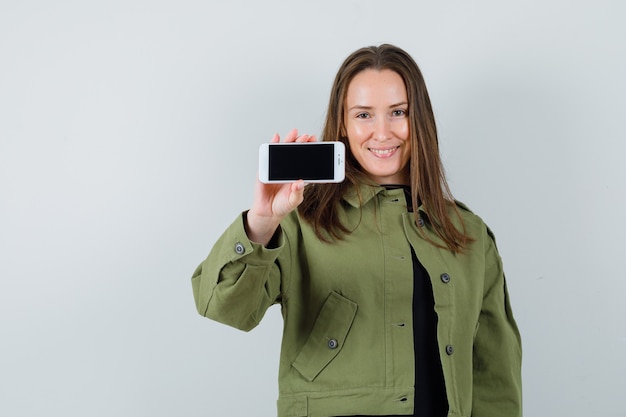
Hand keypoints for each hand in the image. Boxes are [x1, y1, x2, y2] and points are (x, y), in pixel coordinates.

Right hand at [246, 129, 315, 244]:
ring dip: (288, 140)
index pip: (305, 159)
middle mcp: (288, 169)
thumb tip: (300, 182)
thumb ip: (297, 193)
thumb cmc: (282, 205)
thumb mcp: (293, 201)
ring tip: (294, 133)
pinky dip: (272, 144)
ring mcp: (276, 167)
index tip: (315, 141)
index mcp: (297, 175)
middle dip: (301, 142)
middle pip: (295, 152)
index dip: (310, 150)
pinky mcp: (265, 168)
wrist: (267, 212)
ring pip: (283, 150)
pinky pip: (268, 154)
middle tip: (307, 137)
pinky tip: (276, 137)